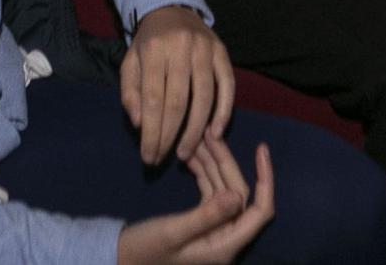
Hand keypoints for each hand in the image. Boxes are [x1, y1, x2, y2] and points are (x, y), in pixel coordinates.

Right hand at [116, 139, 273, 264]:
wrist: (120, 260)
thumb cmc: (145, 253)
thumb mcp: (174, 232)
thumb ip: (207, 216)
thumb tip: (237, 195)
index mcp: (225, 245)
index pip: (260, 212)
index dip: (265, 180)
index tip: (260, 149)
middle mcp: (224, 238)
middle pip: (237, 194)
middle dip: (226, 162)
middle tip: (209, 134)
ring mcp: (213, 230)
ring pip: (222, 190)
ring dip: (212, 164)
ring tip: (198, 138)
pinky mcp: (200, 223)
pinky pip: (209, 193)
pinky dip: (203, 174)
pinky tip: (191, 157)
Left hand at [122, 5, 235, 163]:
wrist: (171, 8)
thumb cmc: (148, 43)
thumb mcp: (130, 62)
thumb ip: (131, 93)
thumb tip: (140, 124)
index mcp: (153, 50)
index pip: (152, 99)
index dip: (151, 132)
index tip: (149, 156)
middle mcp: (181, 48)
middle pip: (177, 102)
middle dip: (170, 136)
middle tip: (164, 159)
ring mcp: (205, 49)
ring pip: (204, 97)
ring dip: (195, 130)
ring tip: (186, 153)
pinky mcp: (222, 52)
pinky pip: (227, 86)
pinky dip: (224, 111)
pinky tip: (215, 133)